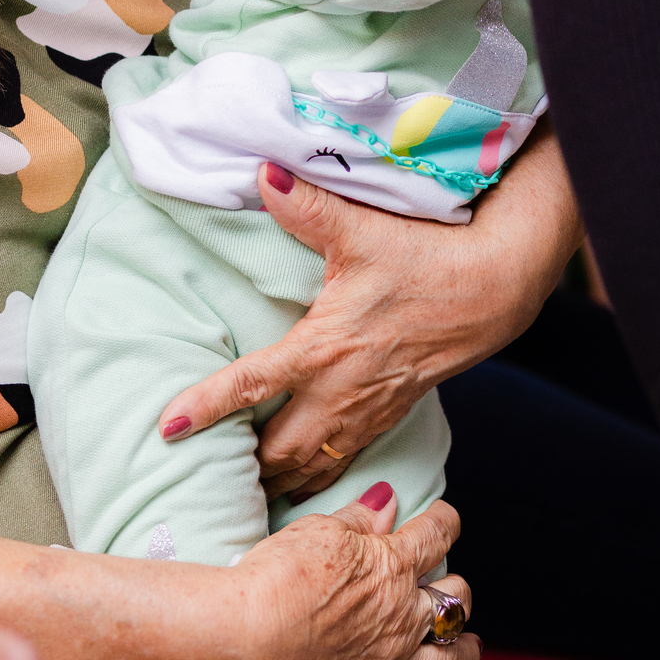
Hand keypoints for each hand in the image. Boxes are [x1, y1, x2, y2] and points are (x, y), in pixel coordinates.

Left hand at [158, 133, 577, 497]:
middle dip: (240, 466)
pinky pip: (342, 464)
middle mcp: (342, 390)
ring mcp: (367, 410)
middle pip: (277, 451)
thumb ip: (307, 207)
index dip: (207, 406)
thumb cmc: (426, 258)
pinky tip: (298, 478)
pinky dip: (314, 478)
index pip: (254, 384)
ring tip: (241, 485)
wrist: (492, 289)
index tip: (168, 426)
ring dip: (276, 479)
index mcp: (325, 347)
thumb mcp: (362, 229)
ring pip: (310, 468)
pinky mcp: (388, 416)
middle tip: (199, 467)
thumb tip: (262, 174)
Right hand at [239, 482, 479, 659]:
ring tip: (466, 640)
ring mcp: (390, 657)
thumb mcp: (320, 530)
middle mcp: (401, 614)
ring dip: (463, 643)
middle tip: (447, 578)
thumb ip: (360, 518)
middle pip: (456, 596)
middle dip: (456, 583)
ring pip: (453, 654)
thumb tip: (387, 500)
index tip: (444, 515)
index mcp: (392, 566)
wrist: (249, 635)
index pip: (438, 534)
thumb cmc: (279, 579)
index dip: (446, 519)